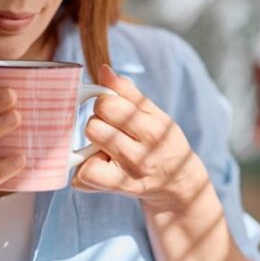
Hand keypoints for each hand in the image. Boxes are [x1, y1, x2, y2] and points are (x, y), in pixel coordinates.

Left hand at [71, 64, 207, 211]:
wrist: (177, 183)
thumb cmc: (161, 142)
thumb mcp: (154, 113)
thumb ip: (127, 92)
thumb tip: (103, 70)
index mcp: (151, 129)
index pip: (108, 104)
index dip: (105, 103)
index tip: (113, 109)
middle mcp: (141, 155)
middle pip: (93, 126)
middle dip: (97, 123)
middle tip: (111, 130)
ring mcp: (127, 176)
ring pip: (85, 150)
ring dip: (91, 145)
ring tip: (107, 147)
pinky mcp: (115, 190)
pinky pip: (83, 176)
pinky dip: (85, 170)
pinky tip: (101, 165)